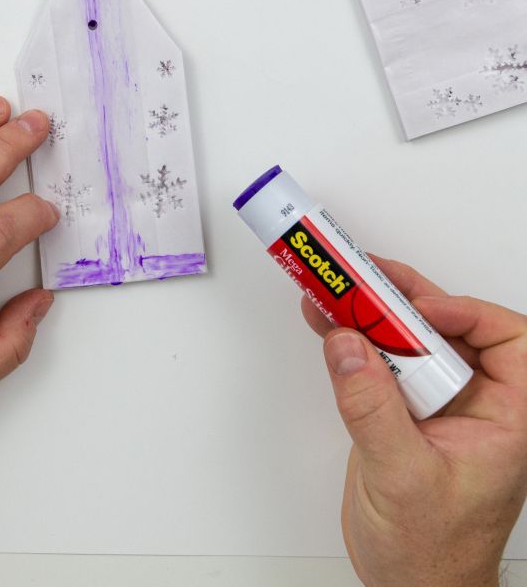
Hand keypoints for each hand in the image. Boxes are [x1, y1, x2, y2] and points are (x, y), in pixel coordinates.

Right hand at [302, 257, 526, 586]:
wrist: (407, 586)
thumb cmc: (432, 552)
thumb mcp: (402, 476)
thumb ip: (373, 408)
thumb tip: (349, 347)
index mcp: (504, 418)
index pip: (508, 341)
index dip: (467, 313)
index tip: (419, 309)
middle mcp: (472, 404)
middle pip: (446, 330)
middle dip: (403, 300)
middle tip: (362, 280)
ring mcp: (432, 406)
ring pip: (408, 341)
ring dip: (371, 314)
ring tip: (337, 291)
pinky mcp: (397, 410)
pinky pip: (378, 362)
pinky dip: (351, 340)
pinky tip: (327, 324)